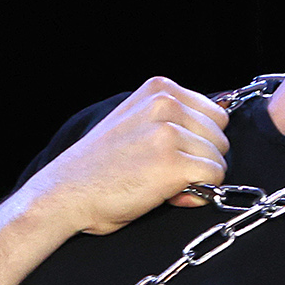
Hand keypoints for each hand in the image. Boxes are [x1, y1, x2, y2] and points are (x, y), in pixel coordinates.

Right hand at [20, 77, 230, 235]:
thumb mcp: (135, 123)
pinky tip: (166, 195)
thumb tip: (218, 126)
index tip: (169, 155)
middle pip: (221, 136)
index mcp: (158, 88)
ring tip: (160, 183)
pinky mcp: (172, 163)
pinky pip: (214, 178)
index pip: (214, 113)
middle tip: (163, 173)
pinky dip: (196, 194)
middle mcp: (165, 104)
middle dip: (199, 159)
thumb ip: (172, 119)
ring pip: (218, 159)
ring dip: (197, 178)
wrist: (64, 194)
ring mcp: (169, 133)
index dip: (198, 141)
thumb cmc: (97, 167)